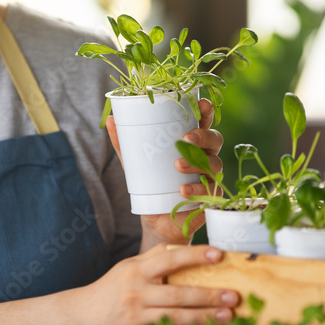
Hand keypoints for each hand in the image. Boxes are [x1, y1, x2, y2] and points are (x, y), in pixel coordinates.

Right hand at [73, 244, 238, 324]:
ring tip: (228, 316)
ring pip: (176, 318)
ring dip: (205, 318)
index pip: (169, 260)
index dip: (194, 256)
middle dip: (208, 295)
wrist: (83, 316)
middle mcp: (136, 293)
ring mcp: (137, 318)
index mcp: (136, 271)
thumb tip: (180, 246)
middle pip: (178, 294)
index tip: (218, 255)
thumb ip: (153, 257)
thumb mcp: (127, 267)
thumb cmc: (111, 289)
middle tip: (233, 295)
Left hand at [106, 98, 222, 247]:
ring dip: (197, 162)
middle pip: (215, 139)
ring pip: (214, 163)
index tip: (201, 104)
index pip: (203, 122)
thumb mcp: (136, 162)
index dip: (206, 111)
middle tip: (185, 138)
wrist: (156, 219)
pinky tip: (182, 189)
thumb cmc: (151, 183)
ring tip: (177, 165)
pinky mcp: (210, 197)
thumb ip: (124, 143)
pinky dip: (197, 189)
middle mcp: (205, 156)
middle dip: (203, 135)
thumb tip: (110, 119)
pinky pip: (210, 191)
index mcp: (191, 142)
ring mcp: (210, 177)